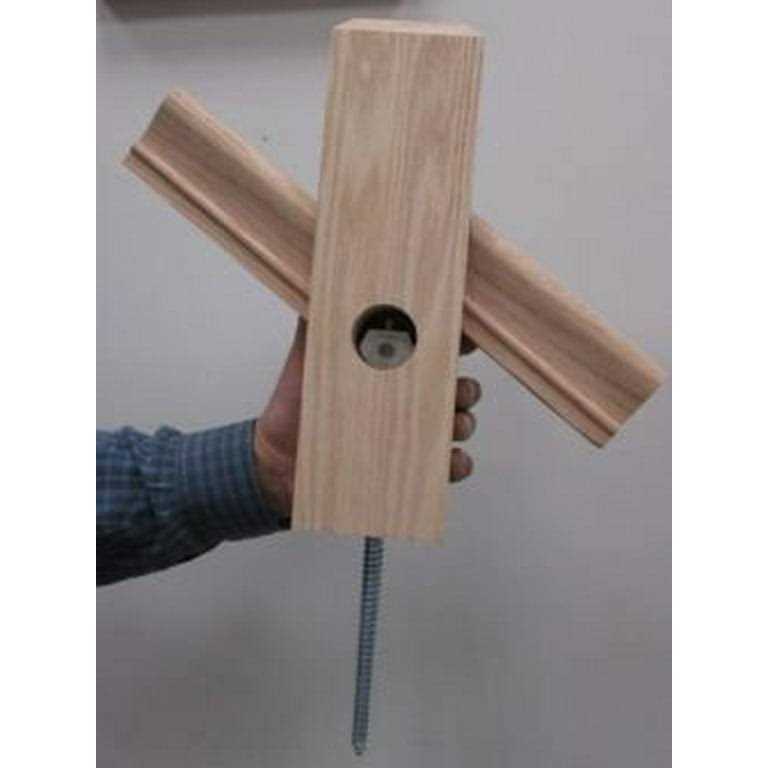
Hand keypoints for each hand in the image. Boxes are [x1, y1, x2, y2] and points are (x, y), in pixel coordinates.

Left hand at [254, 318, 481, 520]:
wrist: (276, 459)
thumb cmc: (297, 403)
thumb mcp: (309, 353)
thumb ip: (321, 316)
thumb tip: (324, 273)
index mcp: (390, 367)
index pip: (433, 347)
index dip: (455, 338)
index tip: (465, 333)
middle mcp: (405, 399)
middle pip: (456, 386)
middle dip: (465, 387)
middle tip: (457, 388)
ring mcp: (409, 435)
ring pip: (459, 424)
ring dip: (463, 422)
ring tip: (454, 424)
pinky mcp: (407, 469)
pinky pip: (447, 466)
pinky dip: (455, 463)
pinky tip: (447, 460)